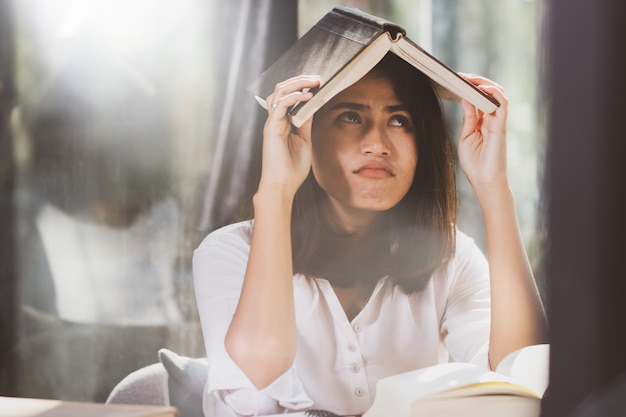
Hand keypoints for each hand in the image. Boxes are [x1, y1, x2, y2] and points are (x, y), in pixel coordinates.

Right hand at [259, 75, 320, 196]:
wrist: (282, 185)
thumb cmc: (292, 169)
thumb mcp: (305, 141)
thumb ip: (306, 123)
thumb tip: (312, 107)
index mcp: (282, 122)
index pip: (288, 96)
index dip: (301, 86)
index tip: (318, 83)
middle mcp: (275, 120)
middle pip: (282, 89)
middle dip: (299, 80)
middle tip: (317, 78)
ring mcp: (272, 123)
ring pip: (279, 92)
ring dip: (296, 83)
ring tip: (313, 81)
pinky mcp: (271, 128)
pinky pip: (280, 105)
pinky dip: (294, 97)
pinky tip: (307, 96)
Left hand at [457, 74, 508, 193]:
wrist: (485, 181)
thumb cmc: (475, 163)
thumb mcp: (466, 136)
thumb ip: (468, 116)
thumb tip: (465, 97)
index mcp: (483, 122)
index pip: (479, 98)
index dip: (470, 88)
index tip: (457, 80)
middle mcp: (492, 119)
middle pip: (489, 93)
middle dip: (476, 82)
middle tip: (461, 76)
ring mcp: (498, 122)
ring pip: (497, 95)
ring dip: (484, 84)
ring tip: (470, 78)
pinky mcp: (501, 127)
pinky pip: (503, 105)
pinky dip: (495, 94)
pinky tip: (484, 88)